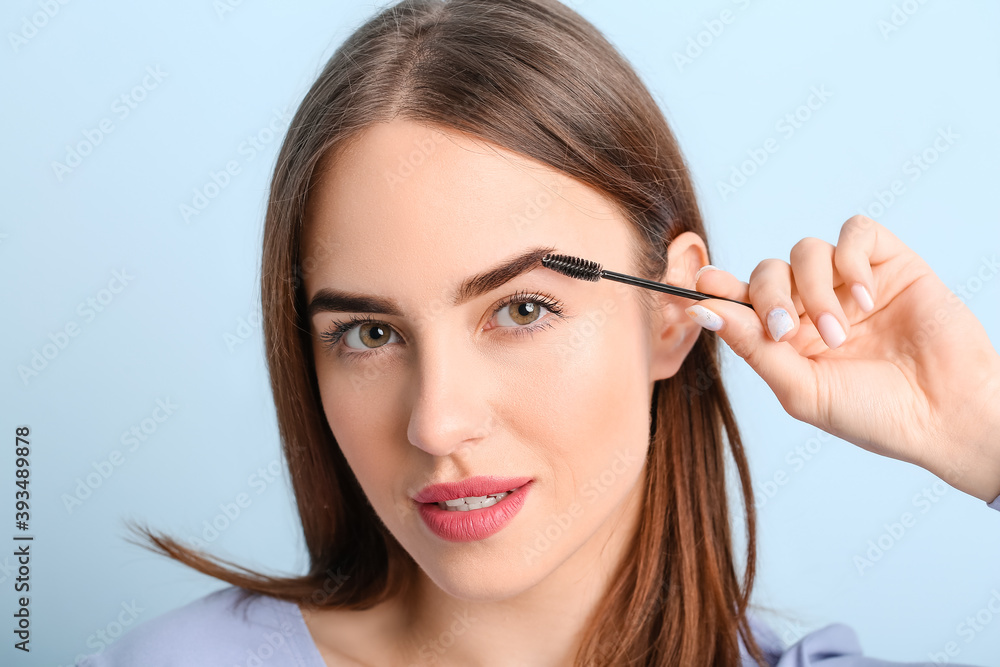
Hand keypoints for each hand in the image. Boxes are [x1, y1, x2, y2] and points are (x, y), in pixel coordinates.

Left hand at [684, 215, 999, 502]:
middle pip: (768, 271)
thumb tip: (701, 311)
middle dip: (768, 296)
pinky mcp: (890, 263)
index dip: (721, 288)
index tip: (703, 283)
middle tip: (785, 329)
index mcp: (787, 338)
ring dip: (814, 289)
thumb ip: (752, 347)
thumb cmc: (874, 415)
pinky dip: (851, 260)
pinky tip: (865, 299)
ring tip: (840, 332)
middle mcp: (814, 306)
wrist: (947, 416)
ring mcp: (851, 283)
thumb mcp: (801, 388)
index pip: (743, 300)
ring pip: (806, 250)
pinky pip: (855, 233)